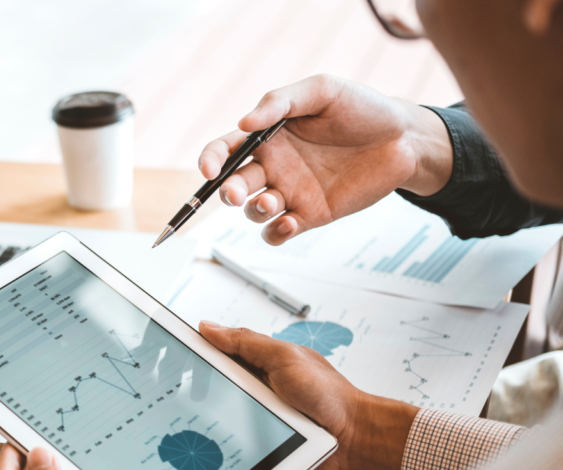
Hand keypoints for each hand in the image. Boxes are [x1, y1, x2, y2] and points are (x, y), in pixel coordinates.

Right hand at [198, 75, 452, 244]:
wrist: (404, 138)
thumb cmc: (363, 108)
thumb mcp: (321, 90)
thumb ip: (280, 101)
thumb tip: (244, 122)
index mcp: (268, 136)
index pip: (225, 150)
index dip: (210, 160)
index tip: (210, 170)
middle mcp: (274, 166)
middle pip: (233, 184)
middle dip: (228, 192)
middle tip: (236, 193)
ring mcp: (291, 192)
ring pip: (254, 211)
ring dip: (255, 210)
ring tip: (274, 202)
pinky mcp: (311, 215)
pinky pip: (278, 232)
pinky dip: (275, 233)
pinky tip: (290, 222)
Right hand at [198, 321, 418, 469]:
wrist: (354, 440)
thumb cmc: (329, 395)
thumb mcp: (284, 358)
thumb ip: (246, 342)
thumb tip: (209, 327)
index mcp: (258, 362)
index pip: (218, 352)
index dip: (195, 352)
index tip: (172, 352)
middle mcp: (255, 388)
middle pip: (212, 385)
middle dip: (195, 388)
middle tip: (181, 391)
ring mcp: (256, 415)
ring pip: (218, 415)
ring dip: (209, 417)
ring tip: (193, 417)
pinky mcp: (259, 442)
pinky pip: (232, 441)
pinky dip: (223, 441)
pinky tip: (211, 442)